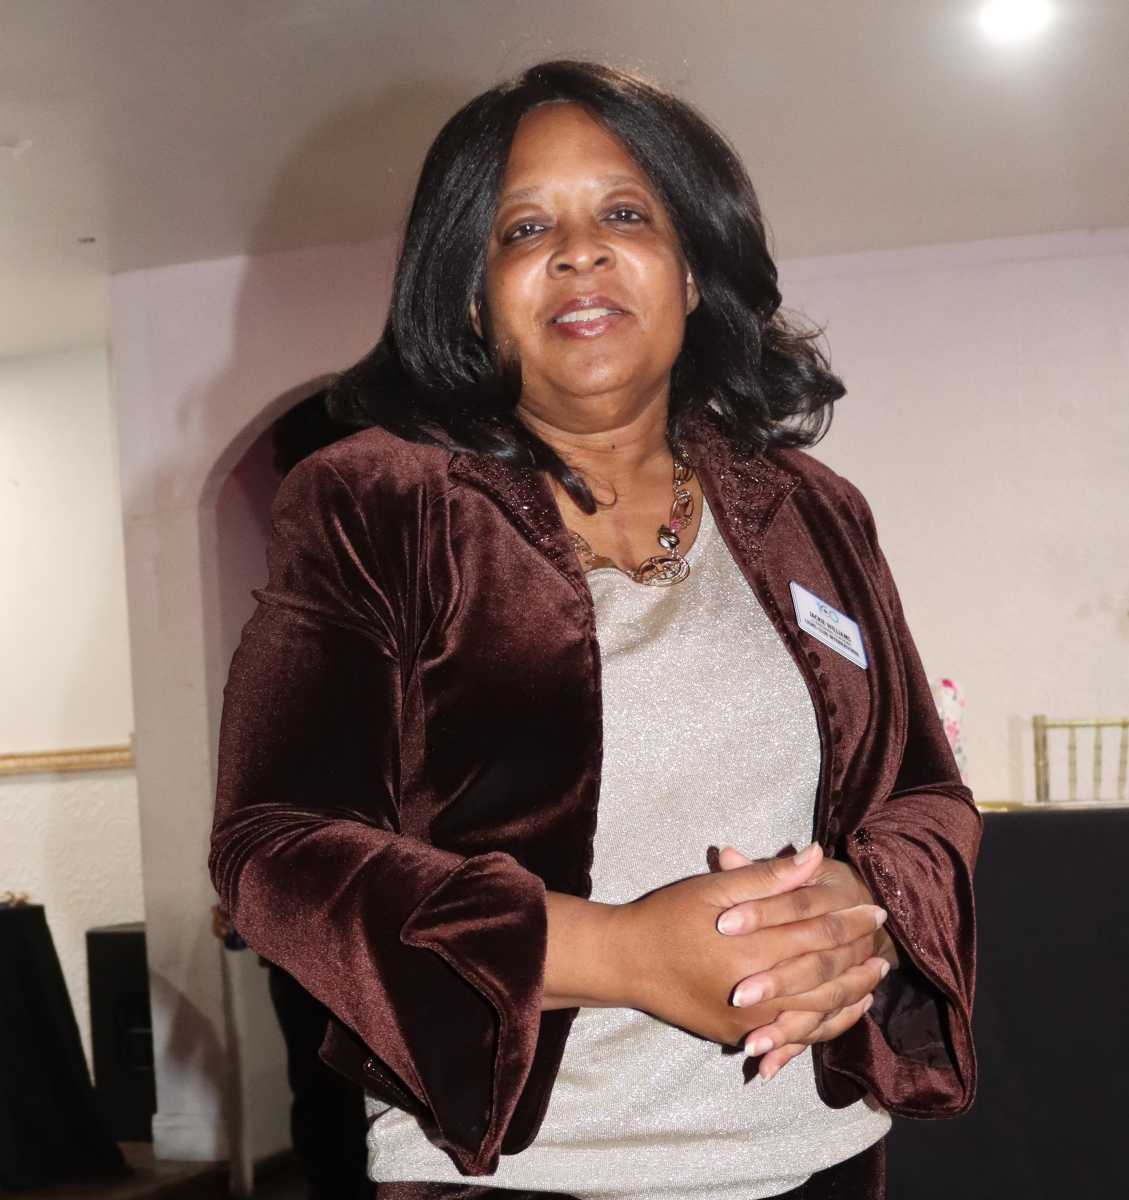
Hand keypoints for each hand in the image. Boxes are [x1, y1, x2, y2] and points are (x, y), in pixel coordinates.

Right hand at [607, 846, 886, 1047]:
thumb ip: (767, 877)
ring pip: (817, 1010)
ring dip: (851, 991)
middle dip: (858, 954)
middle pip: (824, 973)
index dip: (850, 919)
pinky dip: (826, 1022)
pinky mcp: (741, 1036)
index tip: (875, 906)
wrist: (627, 962)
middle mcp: (756, 991)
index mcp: (752, 947)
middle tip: (884, 939)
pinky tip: (844, 1009)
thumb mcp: (714, 889)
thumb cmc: (668, 916)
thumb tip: (814, 854)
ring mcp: (749, 1021)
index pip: (817, 932)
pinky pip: (796, 1035)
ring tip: (875, 975)